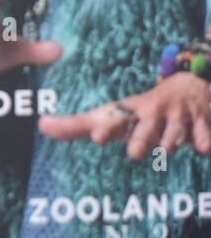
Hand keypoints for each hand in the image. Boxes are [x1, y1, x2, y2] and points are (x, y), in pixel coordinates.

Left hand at [38, 70, 210, 158]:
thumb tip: (42, 126)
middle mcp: (153, 112)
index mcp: (129, 111)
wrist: (190, 85)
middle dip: (141, 137)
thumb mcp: (112, 115)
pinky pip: (204, 132)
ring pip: (176, 131)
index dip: (106, 127)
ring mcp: (180, 116)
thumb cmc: (141, 110)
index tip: (96, 136)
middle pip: (146, 127)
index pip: (116, 119)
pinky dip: (204, 139)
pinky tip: (203, 147)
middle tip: (133, 152)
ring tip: (167, 148)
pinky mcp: (203, 121)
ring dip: (172, 140)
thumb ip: (78, 125)